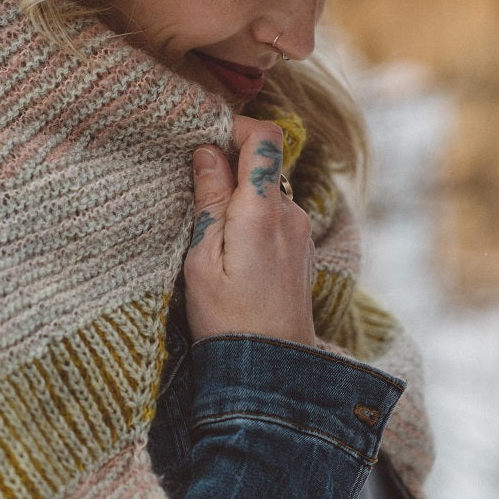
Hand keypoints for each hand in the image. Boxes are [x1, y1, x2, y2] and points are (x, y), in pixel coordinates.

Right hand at [183, 116, 315, 345]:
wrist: (270, 370)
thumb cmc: (226, 319)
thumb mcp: (201, 260)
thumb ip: (208, 201)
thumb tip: (208, 152)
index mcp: (261, 211)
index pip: (265, 137)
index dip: (236, 128)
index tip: (206, 144)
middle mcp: (290, 214)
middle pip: (264, 163)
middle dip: (230, 169)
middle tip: (196, 195)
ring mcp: (301, 232)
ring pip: (269, 192)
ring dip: (241, 198)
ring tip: (212, 234)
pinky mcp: (303, 250)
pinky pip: (278, 216)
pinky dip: (254, 219)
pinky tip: (234, 253)